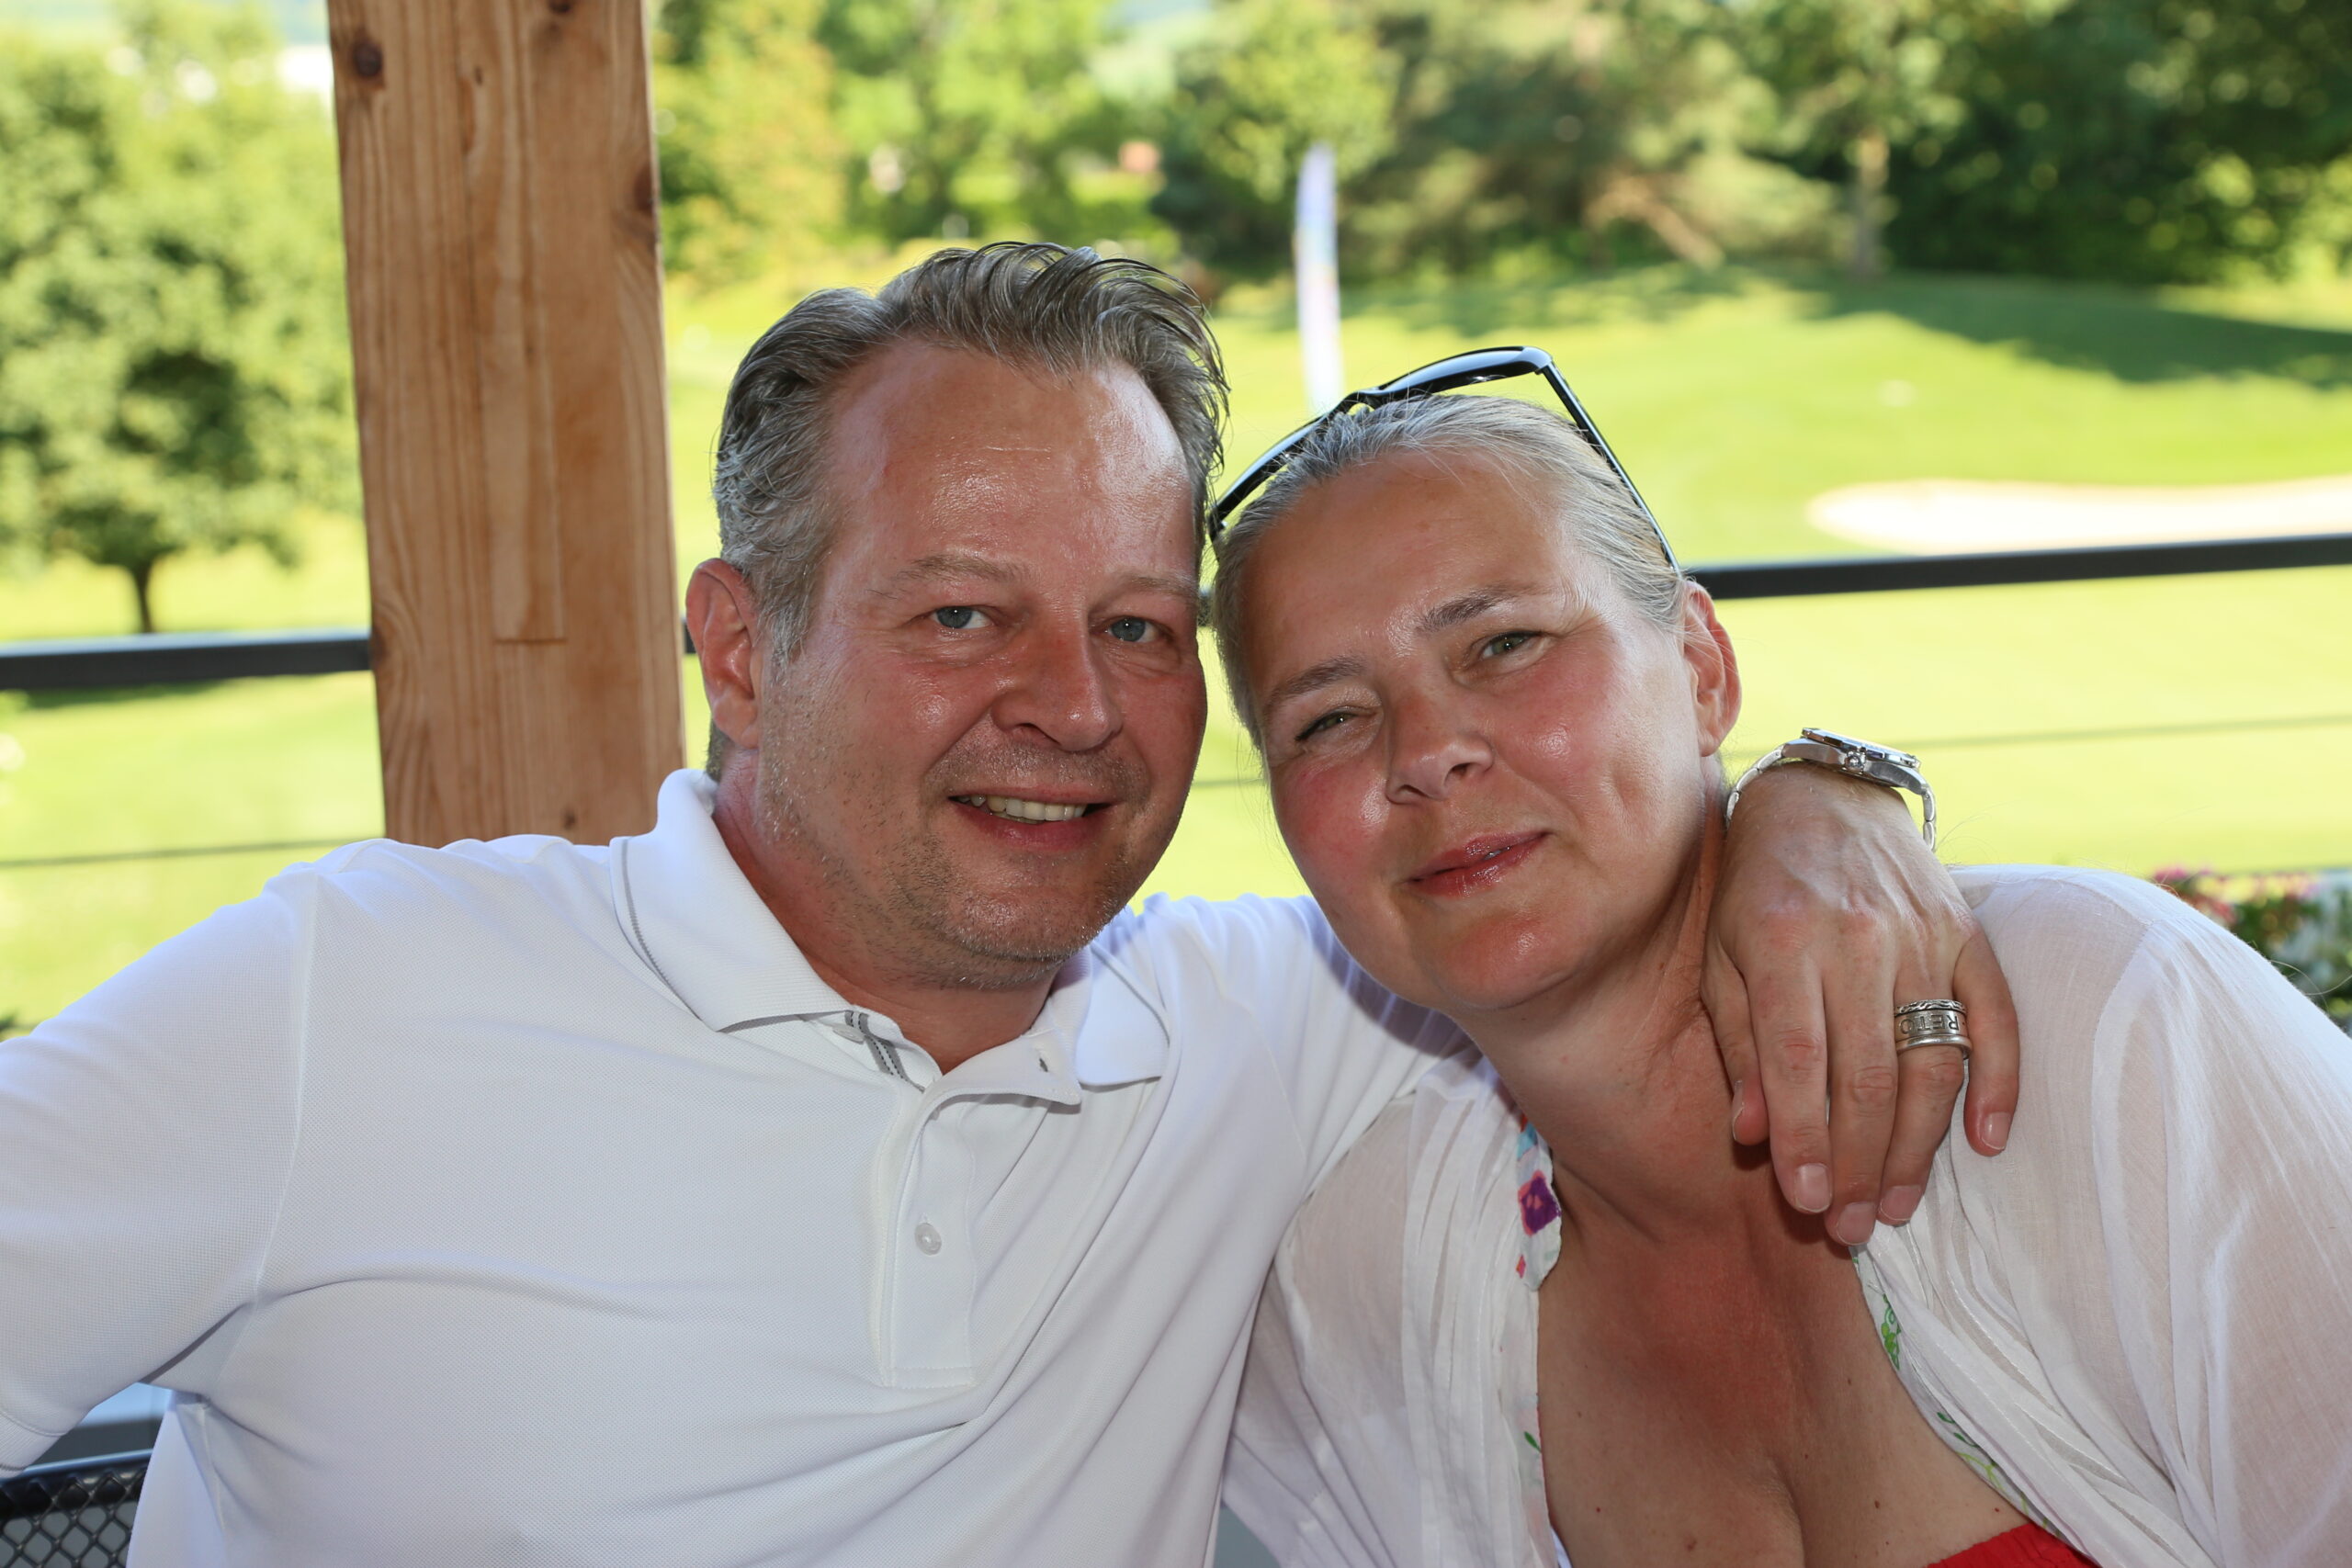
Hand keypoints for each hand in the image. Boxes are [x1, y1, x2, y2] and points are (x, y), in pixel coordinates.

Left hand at [1702, 763, 2019, 1247]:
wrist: (1821, 798)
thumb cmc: (1754, 890)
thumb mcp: (1721, 957)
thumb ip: (1739, 1044)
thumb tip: (1754, 1135)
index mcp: (1784, 942)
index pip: (1800, 1061)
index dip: (1805, 1140)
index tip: (1803, 1203)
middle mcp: (1859, 940)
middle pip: (1869, 1077)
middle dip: (1858, 1164)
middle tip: (1848, 1228)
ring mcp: (1924, 937)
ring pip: (1932, 1063)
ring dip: (1917, 1147)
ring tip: (1894, 1208)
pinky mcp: (1969, 934)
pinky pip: (1998, 1019)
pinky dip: (1999, 1084)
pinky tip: (1986, 1143)